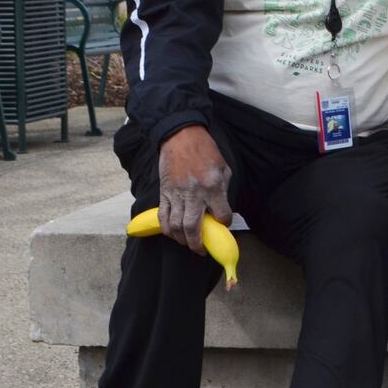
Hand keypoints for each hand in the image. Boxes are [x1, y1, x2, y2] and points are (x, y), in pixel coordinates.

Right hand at [157, 125, 231, 254]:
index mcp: (213, 186)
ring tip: (187, 244)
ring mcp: (176, 194)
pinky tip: (173, 234)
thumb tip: (222, 209)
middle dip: (197, 244)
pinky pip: (163, 216)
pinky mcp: (164, 193)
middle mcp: (194, 193)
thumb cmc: (205, 151)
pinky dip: (167, 229)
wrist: (180, 137)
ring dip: (181, 240)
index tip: (223, 223)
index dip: (224, 222)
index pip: (222, 214)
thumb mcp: (223, 168)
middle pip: (192, 228)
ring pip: (175, 226)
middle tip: (201, 250)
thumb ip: (223, 190)